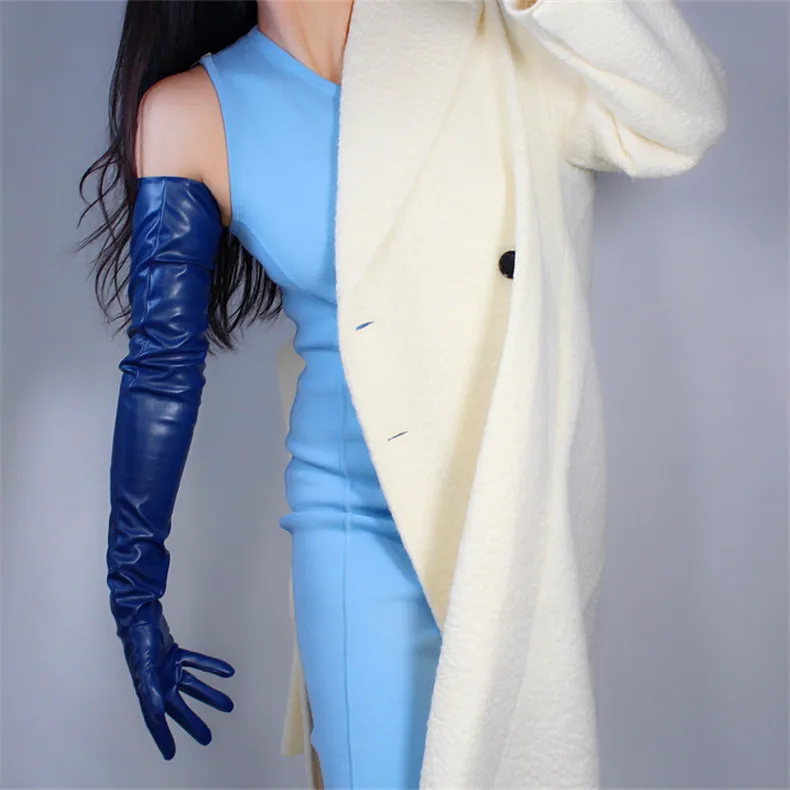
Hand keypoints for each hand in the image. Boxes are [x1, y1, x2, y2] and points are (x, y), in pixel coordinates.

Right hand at [118, 601, 234, 758]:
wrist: (139, 614)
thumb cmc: (138, 639)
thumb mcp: (145, 665)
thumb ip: (151, 689)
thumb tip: (161, 711)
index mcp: (148, 689)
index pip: (156, 719)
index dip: (163, 737)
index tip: (170, 754)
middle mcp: (158, 681)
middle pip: (178, 707)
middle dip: (193, 723)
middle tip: (207, 738)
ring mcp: (167, 668)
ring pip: (192, 686)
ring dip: (209, 695)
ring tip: (228, 705)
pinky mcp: (175, 653)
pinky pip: (196, 663)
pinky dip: (211, 667)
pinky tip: (227, 672)